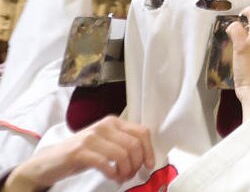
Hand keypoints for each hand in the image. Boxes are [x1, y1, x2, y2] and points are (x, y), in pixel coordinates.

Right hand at [6, 116, 153, 189]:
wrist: (50, 162)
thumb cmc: (82, 154)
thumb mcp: (106, 144)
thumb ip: (124, 144)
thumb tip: (146, 157)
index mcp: (113, 122)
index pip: (142, 132)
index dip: (149, 150)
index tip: (149, 165)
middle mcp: (104, 126)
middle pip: (133, 145)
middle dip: (136, 164)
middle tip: (131, 175)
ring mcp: (91, 137)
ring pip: (122, 155)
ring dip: (125, 170)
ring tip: (121, 177)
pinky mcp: (80, 151)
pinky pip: (105, 163)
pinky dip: (112, 173)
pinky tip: (111, 176)